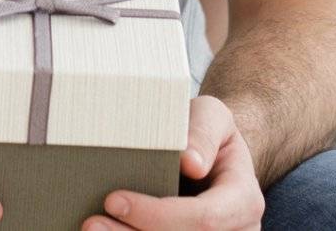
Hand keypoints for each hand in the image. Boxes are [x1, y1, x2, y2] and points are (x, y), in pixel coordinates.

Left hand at [84, 95, 262, 230]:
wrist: (213, 157)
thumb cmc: (208, 134)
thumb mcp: (211, 116)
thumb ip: (203, 132)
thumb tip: (190, 161)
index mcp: (244, 201)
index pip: (204, 218)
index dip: (158, 215)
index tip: (114, 200)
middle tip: (91, 223)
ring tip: (94, 230)